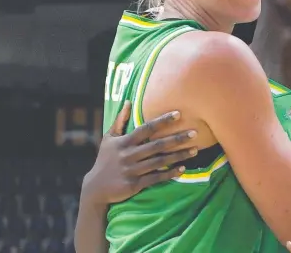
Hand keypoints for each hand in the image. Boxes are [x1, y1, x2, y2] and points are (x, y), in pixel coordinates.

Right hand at [82, 101, 197, 204]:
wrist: (95, 189)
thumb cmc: (105, 160)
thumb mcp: (109, 139)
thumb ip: (120, 121)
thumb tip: (127, 101)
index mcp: (124, 142)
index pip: (146, 128)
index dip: (162, 121)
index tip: (178, 114)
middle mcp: (129, 155)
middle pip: (157, 145)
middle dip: (177, 138)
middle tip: (195, 133)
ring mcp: (132, 170)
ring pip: (160, 161)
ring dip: (179, 156)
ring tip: (195, 150)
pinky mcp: (135, 184)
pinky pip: (156, 177)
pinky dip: (170, 173)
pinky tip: (183, 169)